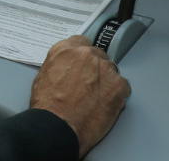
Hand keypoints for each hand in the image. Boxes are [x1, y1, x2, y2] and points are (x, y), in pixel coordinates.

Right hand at [30, 36, 129, 158]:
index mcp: (65, 50)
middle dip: (96, 69)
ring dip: (107, 81)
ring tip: (96, 99)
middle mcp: (85, 54)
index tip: (85, 64)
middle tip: (90, 86)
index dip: (83, 56)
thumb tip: (67, 68)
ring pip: (111, 70)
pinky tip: (106, 104)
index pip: (81, 42)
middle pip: (98, 55)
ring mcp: (104, 68)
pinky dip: (118, 95)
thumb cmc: (48, 108)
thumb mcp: (43, 76)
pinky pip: (124, 86)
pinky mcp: (118, 85)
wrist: (58, 127)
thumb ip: (59, 64)